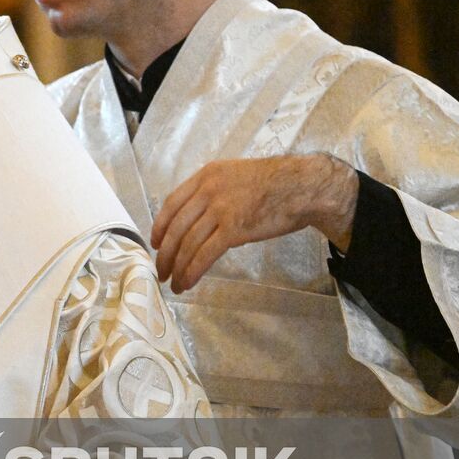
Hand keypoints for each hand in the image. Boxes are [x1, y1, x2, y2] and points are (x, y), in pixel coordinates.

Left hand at [151, 154, 358, 292]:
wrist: (302, 186)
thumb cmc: (275, 183)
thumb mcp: (235, 176)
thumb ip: (214, 193)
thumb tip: (200, 220)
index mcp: (205, 176)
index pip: (171, 204)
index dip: (160, 227)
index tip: (155, 244)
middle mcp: (208, 191)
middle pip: (176, 227)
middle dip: (165, 253)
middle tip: (161, 271)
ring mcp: (220, 209)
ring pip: (188, 243)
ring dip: (177, 267)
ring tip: (173, 282)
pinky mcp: (234, 229)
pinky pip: (205, 254)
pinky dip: (192, 270)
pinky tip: (187, 282)